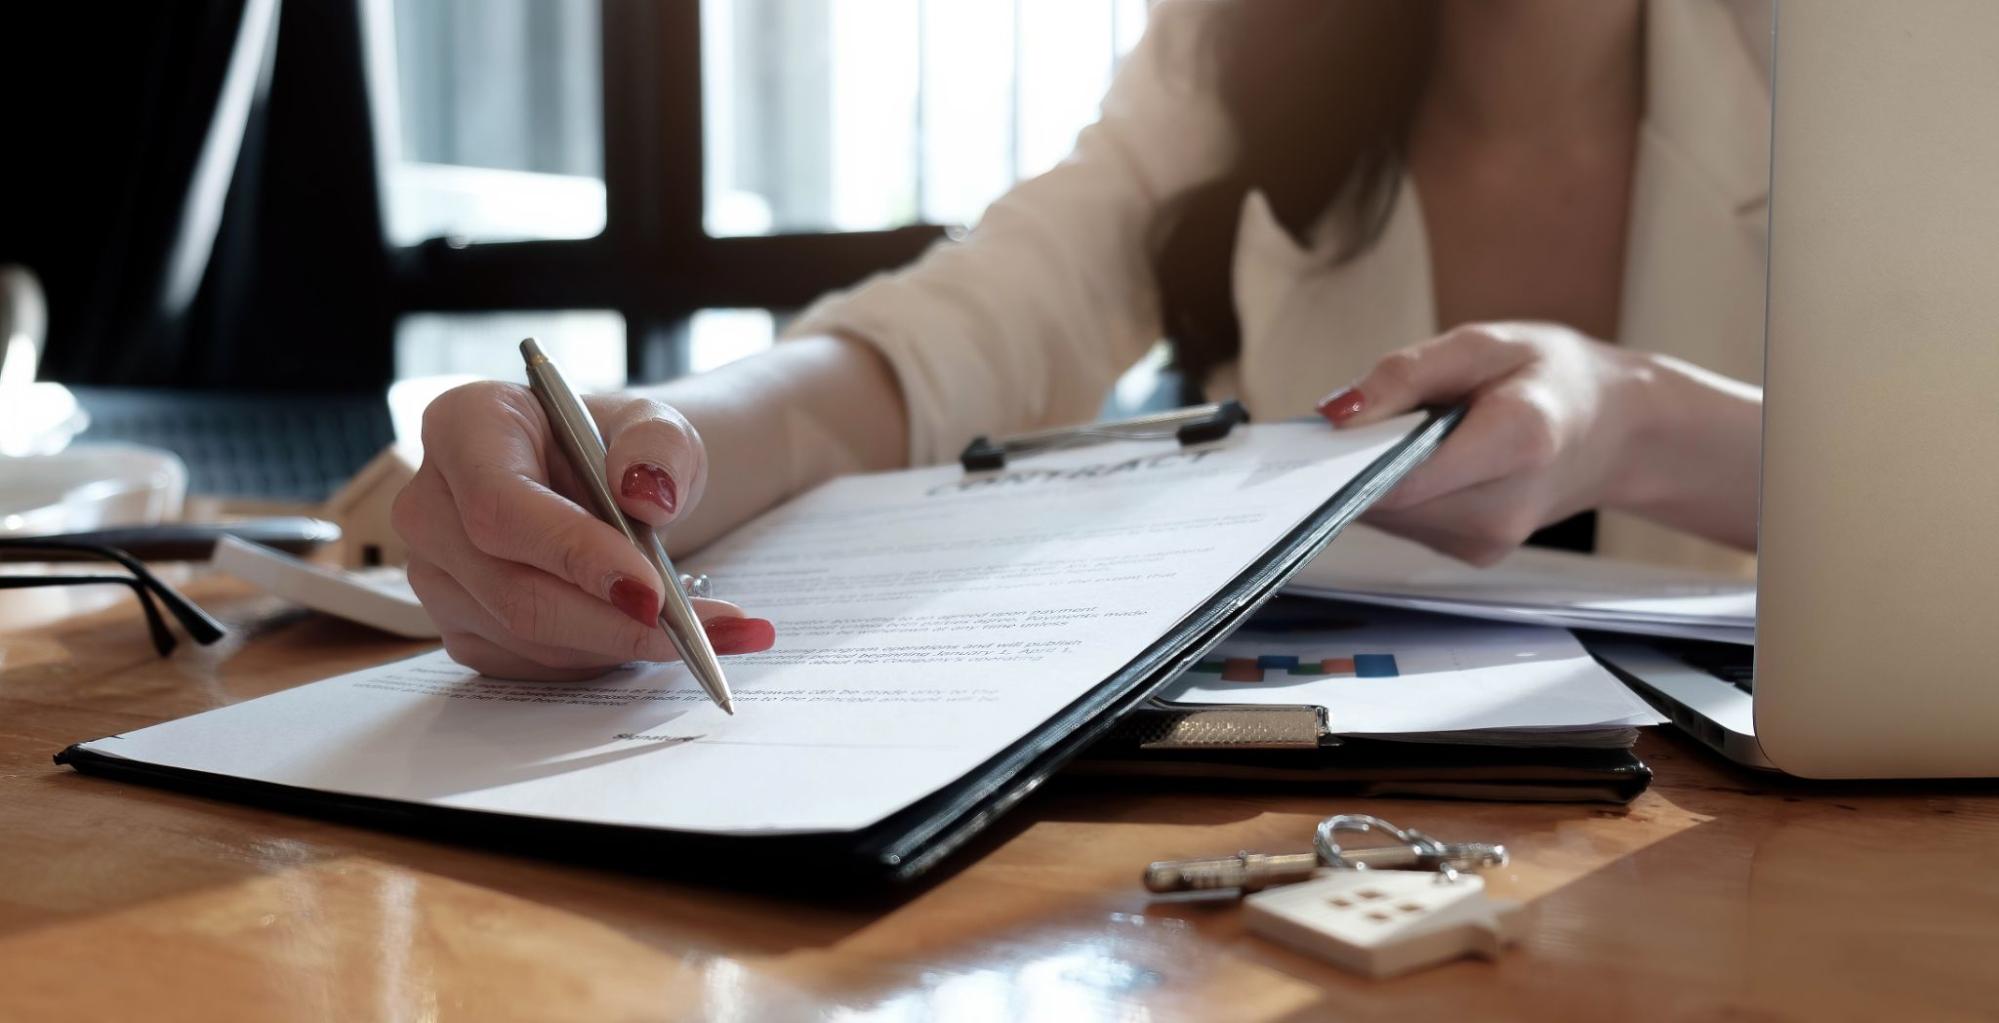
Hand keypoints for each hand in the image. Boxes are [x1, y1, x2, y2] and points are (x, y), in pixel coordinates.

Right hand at [392, 381, 774, 680]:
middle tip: (699, 632)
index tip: (650, 591)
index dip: (573, 554)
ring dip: (615, 643)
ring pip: (525, 636)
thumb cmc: (618, 447)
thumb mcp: (656, 425)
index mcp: (464, 426)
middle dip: (613, 622)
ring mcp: (434, 572)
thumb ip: (659, 445)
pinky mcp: (455, 624)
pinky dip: (596, 657)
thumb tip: (648, 494)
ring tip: (694, 630)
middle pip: (513, 588)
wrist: (605, 482)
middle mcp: (429, 503)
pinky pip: (526, 663)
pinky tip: (640, 632)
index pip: (501, 505)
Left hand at [1316, 322, 1659, 564]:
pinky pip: (1404, 522)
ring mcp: (1488, 541)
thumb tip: (1336, 414)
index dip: (1348, 458)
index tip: (1311, 438)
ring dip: (1375, 476)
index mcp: (1518, 443)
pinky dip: (1396, 490)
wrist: (1613, 431)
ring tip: (1399, 432)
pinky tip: (1418, 459)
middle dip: (1357, 462)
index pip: (1405, 474)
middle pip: (1389, 500)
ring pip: (1389, 516)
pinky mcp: (1474, 553)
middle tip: (1354, 420)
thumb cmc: (1552, 377)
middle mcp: (1503, 509)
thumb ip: (1406, 374)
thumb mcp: (1484, 343)